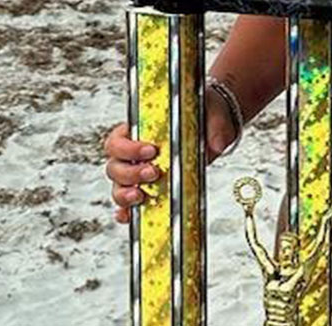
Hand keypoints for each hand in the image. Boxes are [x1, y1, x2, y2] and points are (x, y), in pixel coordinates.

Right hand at [103, 87, 238, 223]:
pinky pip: (128, 204)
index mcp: (141, 129)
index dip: (128, 148)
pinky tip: (133, 216)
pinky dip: (127, 212)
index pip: (118, 140)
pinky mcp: (148, 188)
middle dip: (130, 173)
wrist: (216, 125)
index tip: (151, 151)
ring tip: (143, 196)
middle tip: (154, 173)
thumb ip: (215, 128)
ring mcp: (139, 171)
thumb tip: (217, 145)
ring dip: (126, 194)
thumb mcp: (212, 113)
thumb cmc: (205, 114)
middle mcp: (134, 152)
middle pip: (114, 167)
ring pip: (118, 186)